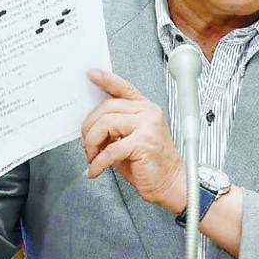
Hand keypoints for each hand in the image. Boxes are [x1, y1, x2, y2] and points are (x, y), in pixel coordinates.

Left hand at [82, 70, 185, 212]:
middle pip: (107, 107)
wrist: (172, 184)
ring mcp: (147, 126)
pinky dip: (98, 162)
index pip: (124, 88)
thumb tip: (92, 125)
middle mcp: (148, 113)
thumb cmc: (151, 164)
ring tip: (92, 156)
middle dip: (89, 126)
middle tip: (87, 144)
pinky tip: (96, 169)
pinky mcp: (143, 143)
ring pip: (106, 124)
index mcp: (146, 109)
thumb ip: (116, 128)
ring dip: (92, 142)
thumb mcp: (131, 139)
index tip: (91, 75)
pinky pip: (110, 149)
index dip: (106, 80)